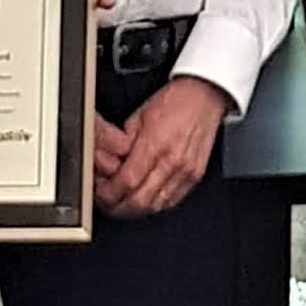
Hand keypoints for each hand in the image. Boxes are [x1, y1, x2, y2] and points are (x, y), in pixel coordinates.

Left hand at [95, 76, 228, 217]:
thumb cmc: (174, 101)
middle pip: (140, 201)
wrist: (205, 95)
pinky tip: (145, 200)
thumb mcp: (138, 116)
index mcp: (155, 144)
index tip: (100, 192)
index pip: (127, 181)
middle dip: (118, 207)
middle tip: (107, 203)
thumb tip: (108, 163)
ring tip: (123, 203)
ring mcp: (186, 171)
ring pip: (155, 206)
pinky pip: (171, 201)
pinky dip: (155, 205)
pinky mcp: (195, 176)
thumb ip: (123, 143)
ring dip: (135, 210)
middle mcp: (173, 161)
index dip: (109, 193)